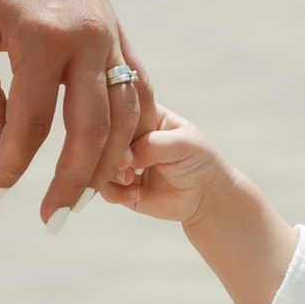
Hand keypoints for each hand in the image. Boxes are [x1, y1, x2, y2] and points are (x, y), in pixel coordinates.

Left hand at [0, 0, 152, 223]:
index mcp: (40, 39)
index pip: (28, 125)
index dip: (8, 167)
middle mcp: (86, 41)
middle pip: (88, 133)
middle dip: (71, 184)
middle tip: (51, 221)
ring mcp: (109, 36)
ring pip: (124, 117)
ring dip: (108, 164)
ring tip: (86, 199)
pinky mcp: (118, 31)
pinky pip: (137, 91)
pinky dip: (133, 129)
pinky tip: (118, 157)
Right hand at [104, 109, 231, 224]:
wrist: (206, 196)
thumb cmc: (199, 160)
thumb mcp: (182, 144)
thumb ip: (153, 145)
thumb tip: (125, 157)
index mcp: (143, 112)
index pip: (119, 107)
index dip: (115, 121)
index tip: (124, 137)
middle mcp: (128, 135)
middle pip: (102, 135)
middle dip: (110, 151)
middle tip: (127, 164)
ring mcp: (122, 160)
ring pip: (98, 161)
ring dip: (111, 172)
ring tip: (130, 179)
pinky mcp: (120, 185)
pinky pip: (103, 187)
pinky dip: (117, 193)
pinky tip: (137, 194)